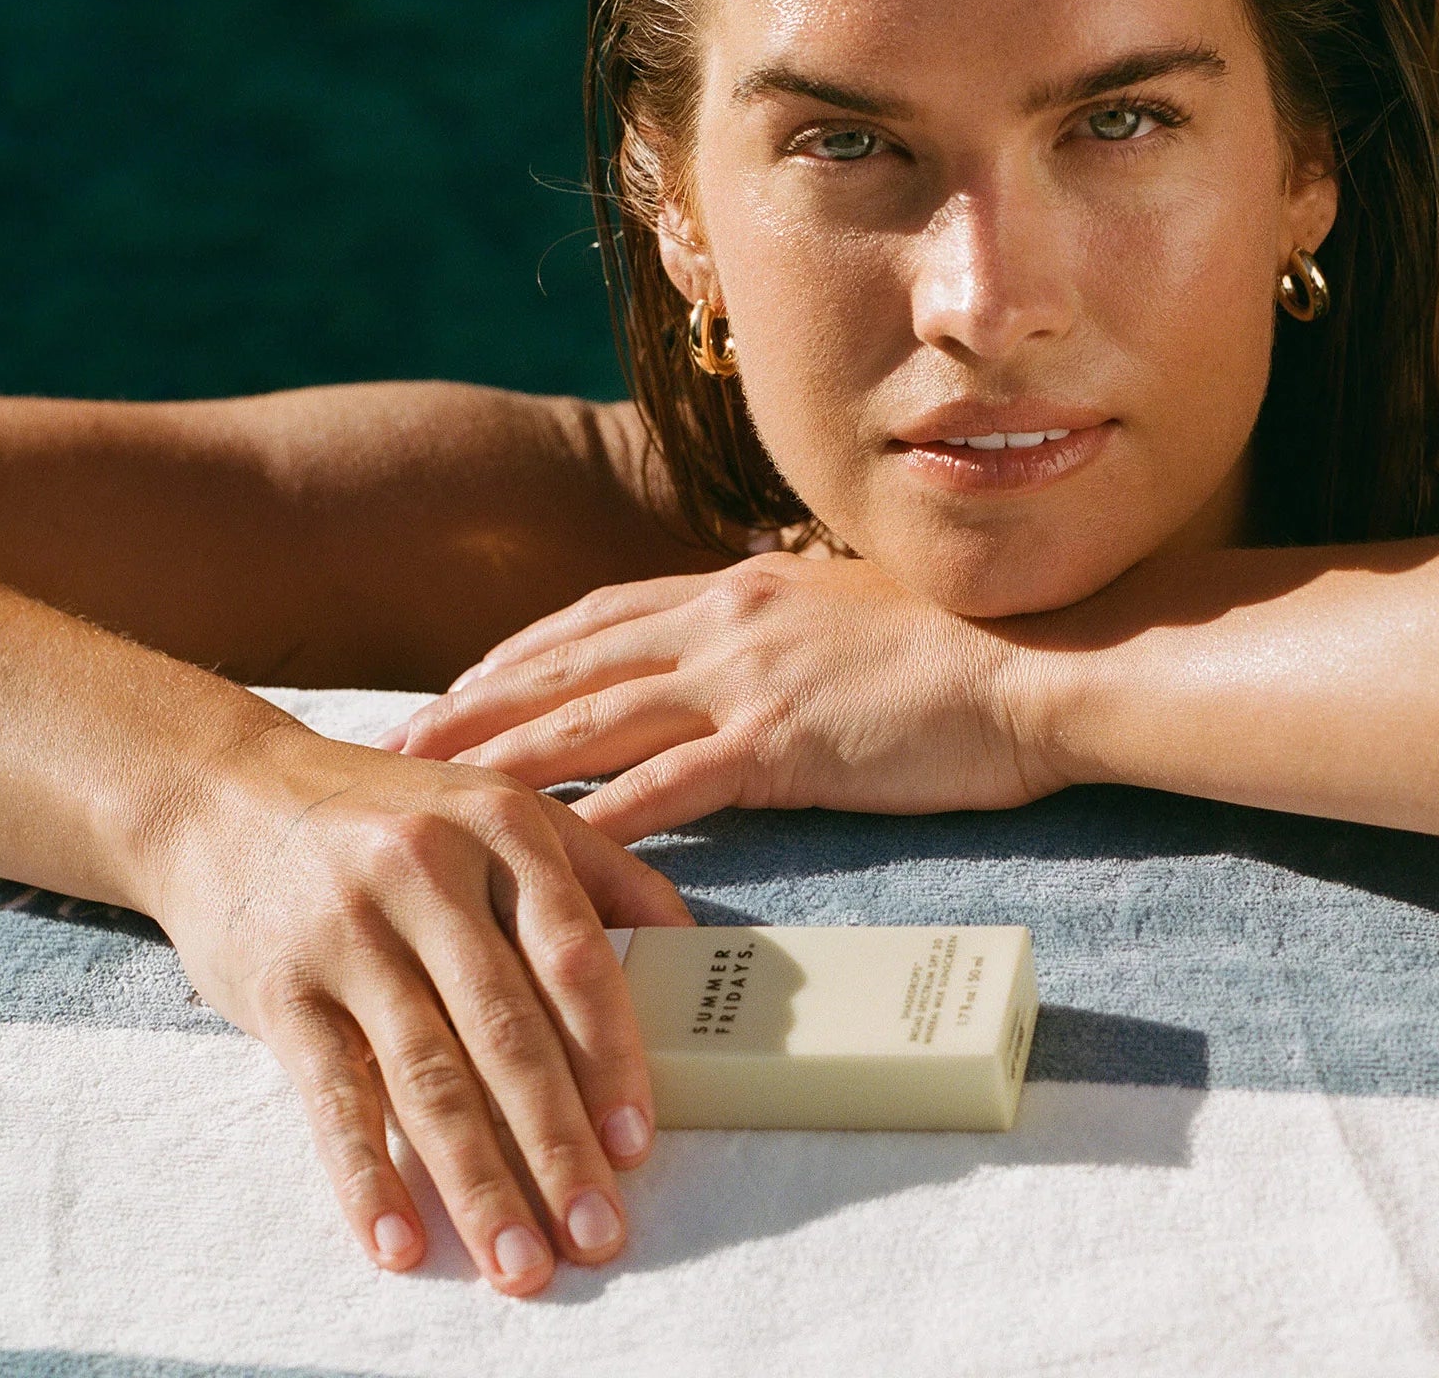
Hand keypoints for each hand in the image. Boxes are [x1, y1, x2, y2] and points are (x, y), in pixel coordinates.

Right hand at [147, 723, 691, 1295]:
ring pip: (429, 1077)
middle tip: (597, 1233)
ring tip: (520, 1262)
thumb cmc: (397, 812)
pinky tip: (401, 1242)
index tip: (638, 1142)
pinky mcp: (280, 989)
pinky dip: (366, 1178)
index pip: (575, 957)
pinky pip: (332, 1097)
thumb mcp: (502, 806)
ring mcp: (350, 934)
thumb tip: (691, 944)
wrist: (228, 793)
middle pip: (508, 1031)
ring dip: (479, 1183)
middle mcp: (430, 875)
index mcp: (504, 829)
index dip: (612, 1055)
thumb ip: (598, 871)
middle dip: (558, 1144)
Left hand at [384, 554, 1063, 839]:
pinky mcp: (781, 743)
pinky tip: (538, 852)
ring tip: (428, 794)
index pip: (599, 614)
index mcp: (745, 586)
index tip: (461, 685)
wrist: (1039, 661)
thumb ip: (787, 626)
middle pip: (568, 658)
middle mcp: (729, 618)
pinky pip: (663, 784)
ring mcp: (750, 676)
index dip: (520, 652)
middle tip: (399, 743)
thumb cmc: (964, 645)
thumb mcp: (856, 613)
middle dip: (478, 701)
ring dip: (500, 756)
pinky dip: (593, 818)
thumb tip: (752, 654)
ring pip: (590, 716)